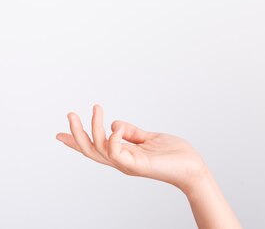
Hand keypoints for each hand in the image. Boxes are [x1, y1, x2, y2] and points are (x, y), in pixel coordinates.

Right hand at [56, 104, 211, 194]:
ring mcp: (128, 164)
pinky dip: (114, 139)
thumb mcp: (151, 138)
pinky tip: (116, 126)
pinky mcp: (137, 165)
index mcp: (124, 154)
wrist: (192, 167)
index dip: (77, 141)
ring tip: (96, 109)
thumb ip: (133, 132)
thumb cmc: (175, 155)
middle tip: (70, 114)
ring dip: (94, 129)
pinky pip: (117, 154)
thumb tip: (115, 123)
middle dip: (77, 134)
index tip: (59, 134)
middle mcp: (122, 161)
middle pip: (91, 150)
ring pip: (100, 150)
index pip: (96, 148)